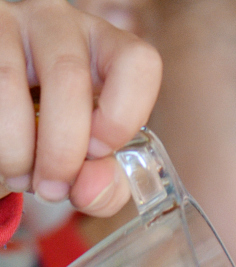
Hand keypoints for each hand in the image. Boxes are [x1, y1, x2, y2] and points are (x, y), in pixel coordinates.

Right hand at [0, 0, 160, 213]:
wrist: (7, 120)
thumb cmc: (55, 135)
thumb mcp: (89, 159)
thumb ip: (104, 182)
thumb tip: (88, 188)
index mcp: (106, 49)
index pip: (139, 62)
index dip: (122, 116)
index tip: (99, 153)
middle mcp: (61, 25)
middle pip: (69, 79)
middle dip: (62, 151)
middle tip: (53, 189)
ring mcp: (12, 24)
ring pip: (11, 84)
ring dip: (18, 149)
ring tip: (21, 178)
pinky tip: (3, 157)